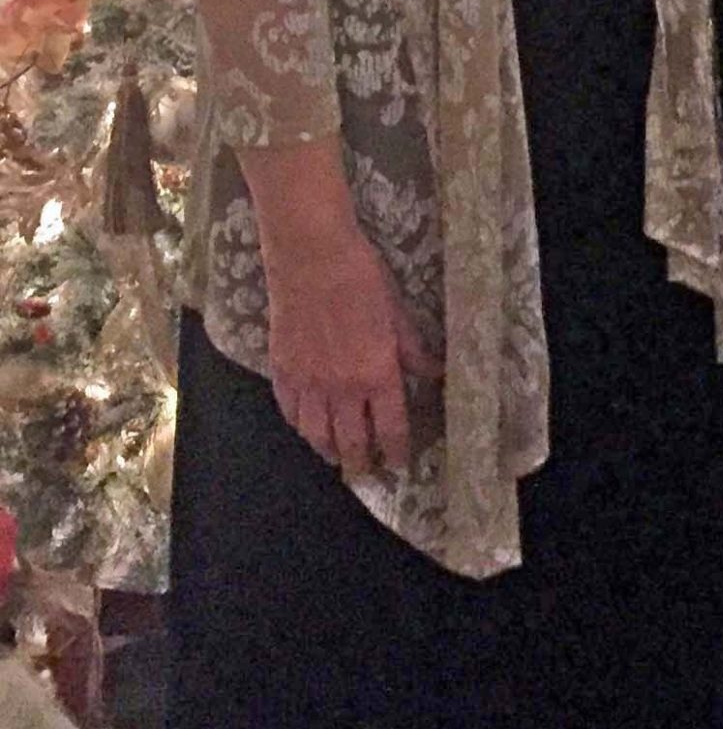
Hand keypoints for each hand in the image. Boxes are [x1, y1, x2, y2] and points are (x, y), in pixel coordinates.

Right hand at [264, 230, 440, 478]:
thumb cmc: (362, 277)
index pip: (390, 429)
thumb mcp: (397, 312)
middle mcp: (342, 389)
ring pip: (317, 435)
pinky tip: (307, 427)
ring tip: (336, 457)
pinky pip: (290, 412)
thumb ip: (413, 350)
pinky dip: (300, 426)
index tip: (400, 463)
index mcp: (377, 375)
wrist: (312, 256)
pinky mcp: (282, 371)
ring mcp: (308, 383)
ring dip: (329, 451)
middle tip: (366, 472)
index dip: (396, 451)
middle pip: (351, 443)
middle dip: (361, 463)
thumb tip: (435, 373)